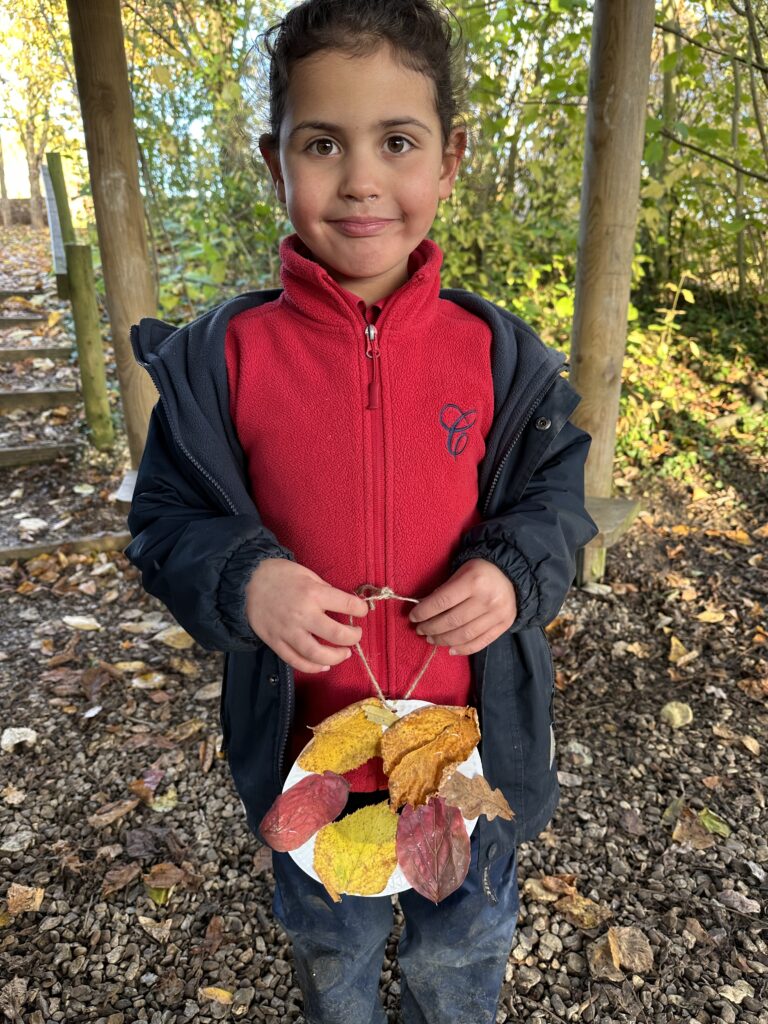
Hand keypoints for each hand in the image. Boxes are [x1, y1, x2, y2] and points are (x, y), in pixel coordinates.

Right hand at [245, 559, 368, 672]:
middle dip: (353, 637)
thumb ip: (324, 591)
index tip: (362, 611)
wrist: (246, 581)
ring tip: (344, 654)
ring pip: (317, 654)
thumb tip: (341, 606)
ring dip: (335, 657)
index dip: (361, 609)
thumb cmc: (279, 574)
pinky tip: (323, 665)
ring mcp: (288, 631)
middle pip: (337, 634)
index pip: (347, 605)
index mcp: (313, 593)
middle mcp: (303, 614)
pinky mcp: (275, 642)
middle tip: (355, 635)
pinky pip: (295, 661)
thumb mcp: (307, 574)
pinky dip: (312, 667)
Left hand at [408, 559, 516, 654]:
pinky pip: (481, 642)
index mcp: (473, 581)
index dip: (424, 611)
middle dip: (431, 628)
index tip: (412, 617)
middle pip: (452, 621)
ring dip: (443, 640)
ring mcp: (497, 614)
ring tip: (431, 639)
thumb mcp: (461, 571)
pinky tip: (450, 650)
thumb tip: (424, 611)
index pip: (442, 601)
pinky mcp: (504, 625)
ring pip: (465, 635)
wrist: (512, 575)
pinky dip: (463, 649)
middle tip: (420, 630)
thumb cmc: (480, 571)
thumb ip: (445, 590)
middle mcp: (487, 599)